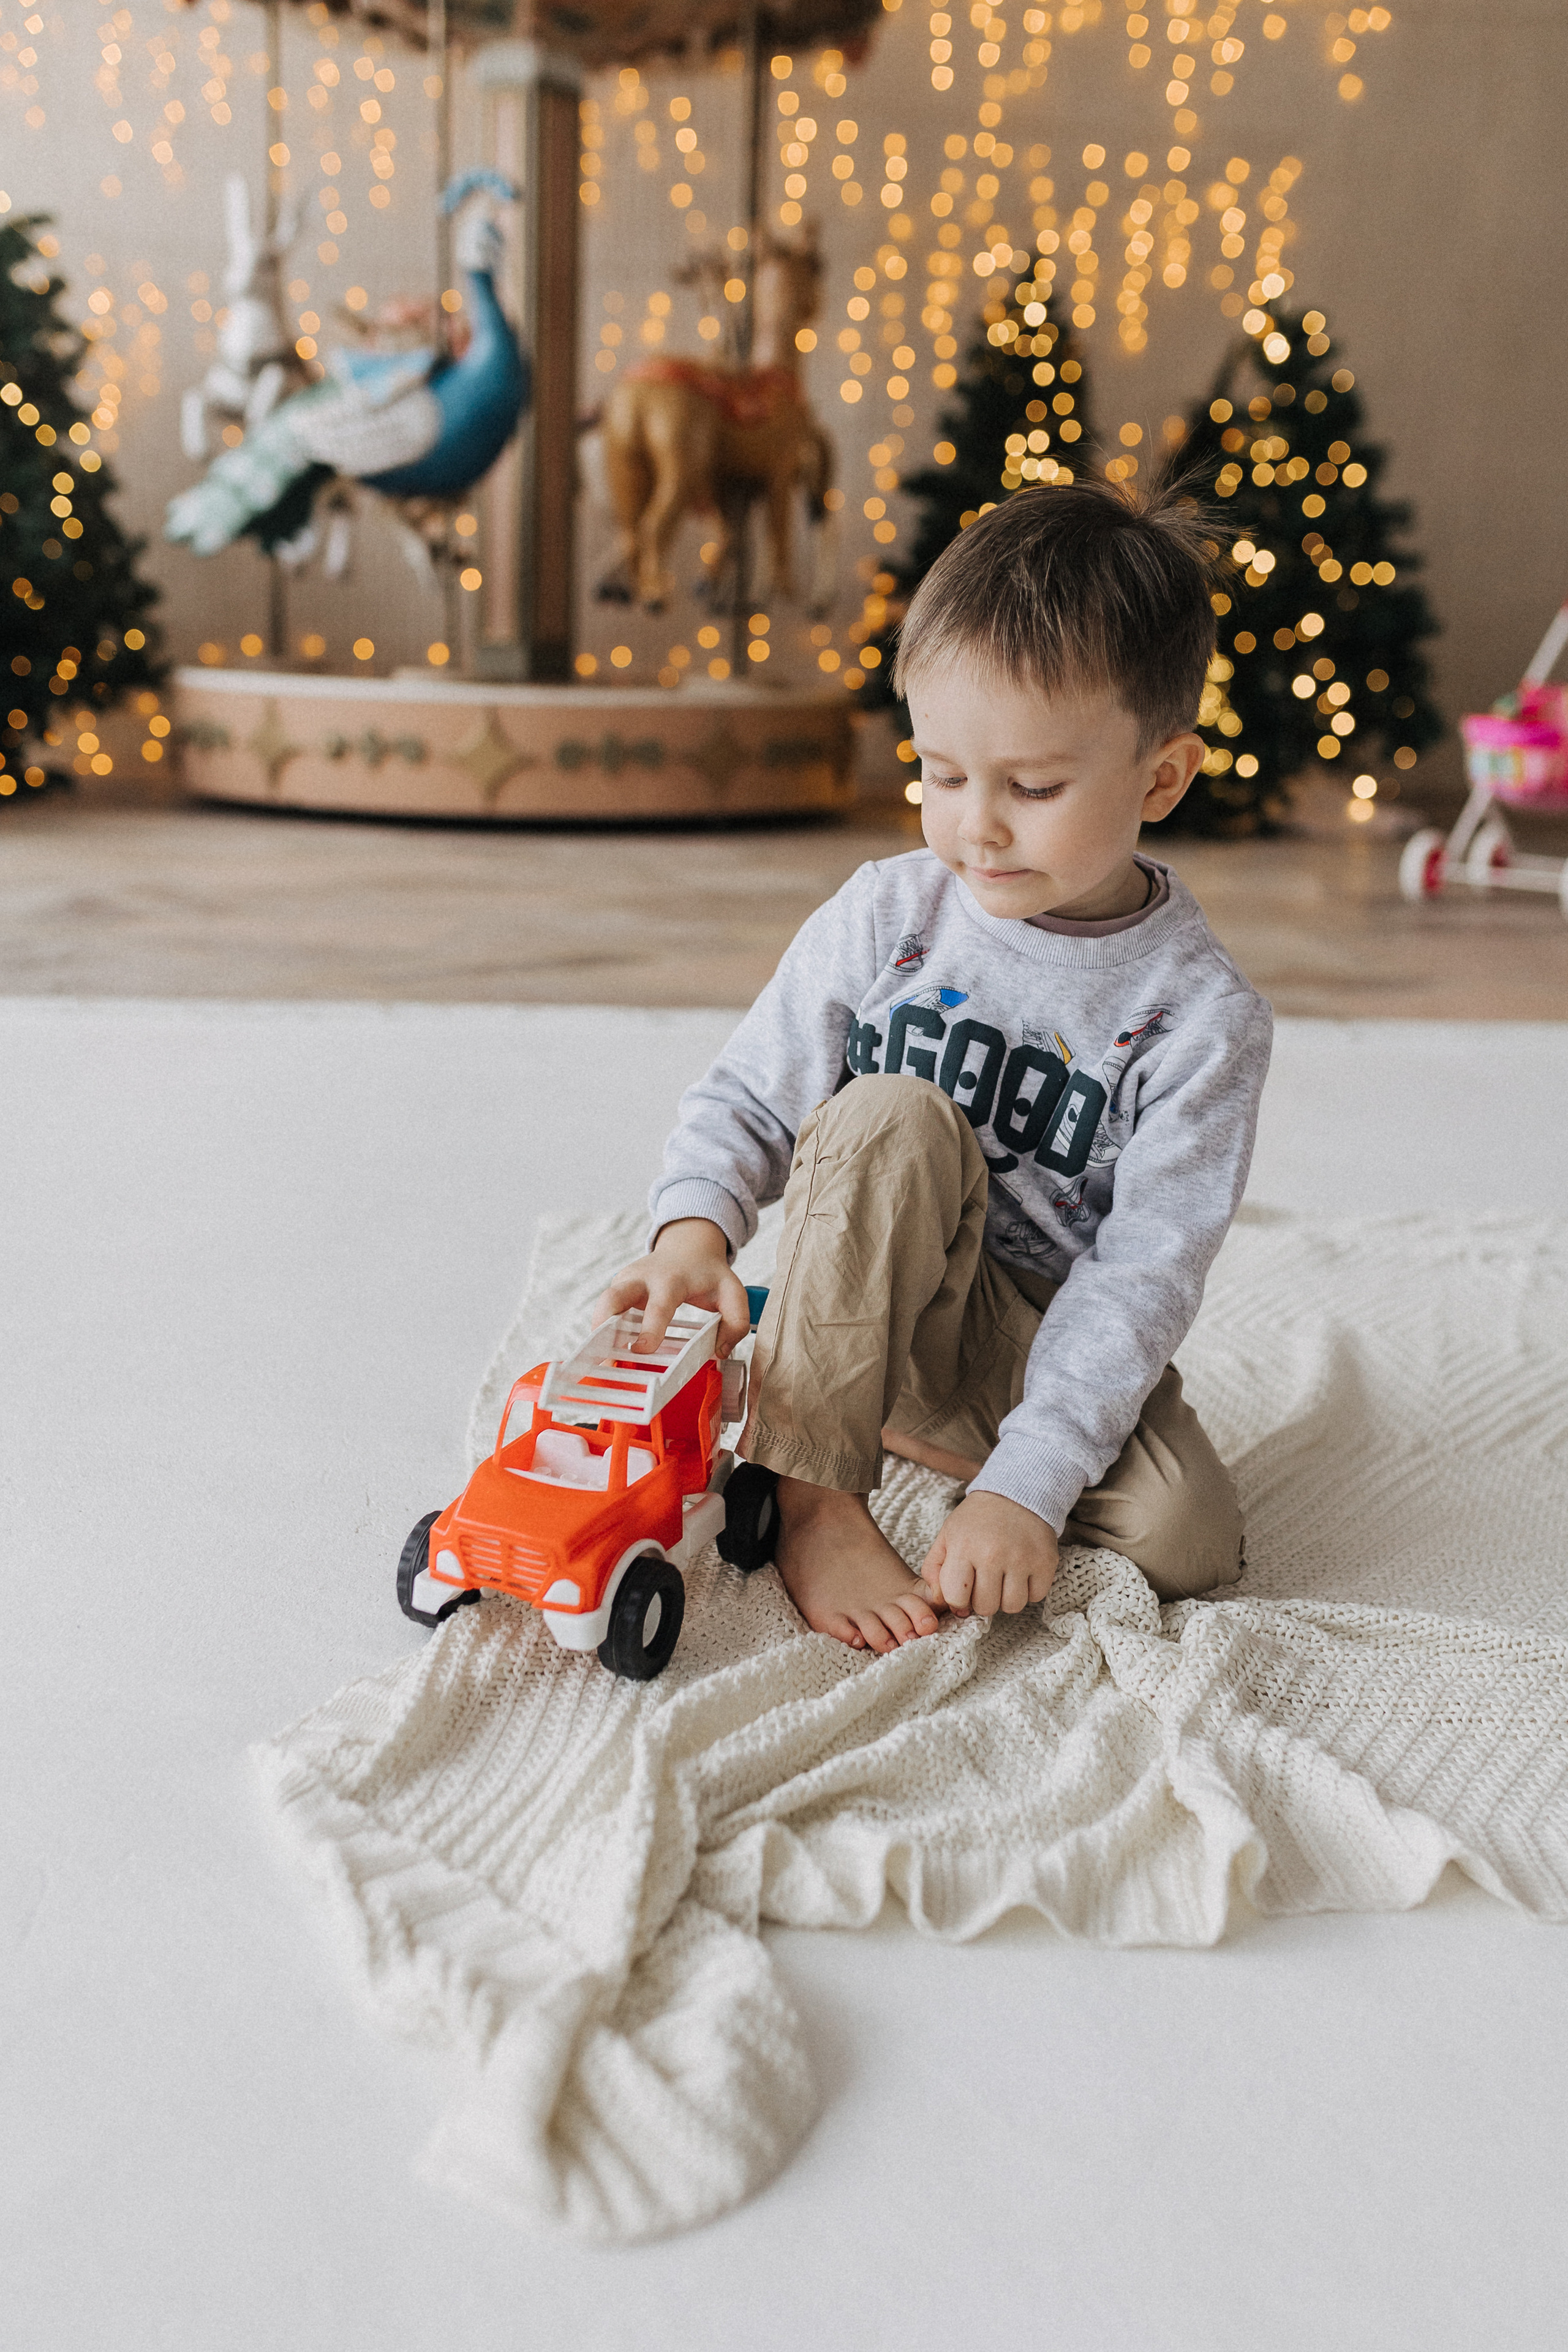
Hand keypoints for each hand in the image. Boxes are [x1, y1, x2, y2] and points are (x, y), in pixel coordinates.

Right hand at [593, 1217, 751, 1357]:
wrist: (687, 1247)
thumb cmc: (708, 1274)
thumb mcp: (732, 1292)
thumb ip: (736, 1321)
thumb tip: (719, 1352)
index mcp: (671, 1281)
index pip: (658, 1306)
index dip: (650, 1329)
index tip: (641, 1350)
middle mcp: (641, 1279)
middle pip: (613, 1298)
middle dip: (603, 1327)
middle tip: (604, 1359)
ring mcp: (625, 1283)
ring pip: (603, 1306)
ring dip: (598, 1335)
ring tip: (600, 1364)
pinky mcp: (617, 1289)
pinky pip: (604, 1312)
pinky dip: (602, 1334)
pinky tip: (607, 1356)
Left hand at [913, 1492, 1057, 1616]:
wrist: (1016, 1493)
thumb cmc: (977, 1519)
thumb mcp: (947, 1535)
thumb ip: (934, 1569)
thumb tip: (941, 1602)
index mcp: (964, 1547)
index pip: (957, 1598)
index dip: (959, 1599)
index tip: (964, 1588)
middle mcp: (993, 1554)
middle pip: (986, 1607)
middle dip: (983, 1599)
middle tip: (986, 1580)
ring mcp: (1022, 1559)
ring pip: (1013, 1606)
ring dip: (1007, 1598)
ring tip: (1004, 1577)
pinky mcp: (1046, 1561)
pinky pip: (1037, 1597)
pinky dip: (1030, 1590)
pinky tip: (1023, 1572)